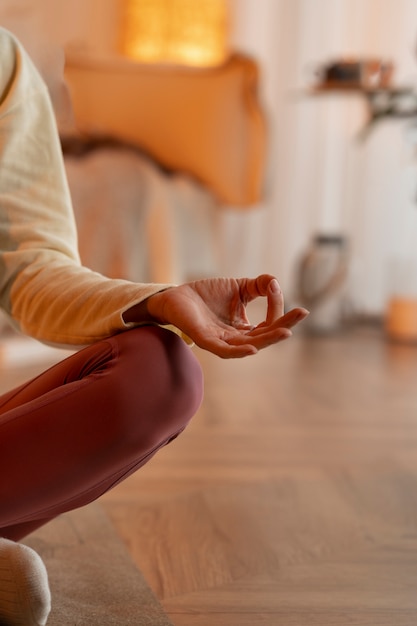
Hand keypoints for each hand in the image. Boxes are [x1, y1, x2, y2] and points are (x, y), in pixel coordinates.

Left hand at [144, 275, 308, 357]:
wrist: (176, 295)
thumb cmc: (206, 294)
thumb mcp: (239, 286)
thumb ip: (260, 285)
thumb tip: (276, 283)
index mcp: (244, 329)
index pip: (269, 325)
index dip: (280, 312)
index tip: (280, 292)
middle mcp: (235, 338)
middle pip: (264, 337)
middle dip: (284, 326)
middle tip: (302, 313)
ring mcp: (221, 341)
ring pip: (249, 345)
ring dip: (269, 339)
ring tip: (286, 332)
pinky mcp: (205, 340)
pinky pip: (225, 350)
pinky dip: (239, 351)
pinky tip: (254, 348)